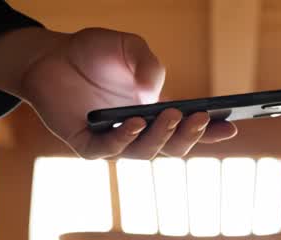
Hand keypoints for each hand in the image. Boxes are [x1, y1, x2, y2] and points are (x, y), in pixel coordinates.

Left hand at [0, 27, 236, 158]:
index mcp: (156, 114)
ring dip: (160, 136)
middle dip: (189, 135)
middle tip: (200, 118)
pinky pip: (108, 150)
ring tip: (171, 116)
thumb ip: (147, 63)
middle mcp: (138, 133)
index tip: (232, 125)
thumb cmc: (93, 53)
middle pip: (171, 147)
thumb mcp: (128, 47)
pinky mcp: (86, 144)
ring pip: (144, 152)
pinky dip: (123, 138)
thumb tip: (154, 93)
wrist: (48, 56)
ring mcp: (113, 141)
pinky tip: (133, 122)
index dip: (211, 131)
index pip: (188, 129)